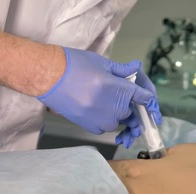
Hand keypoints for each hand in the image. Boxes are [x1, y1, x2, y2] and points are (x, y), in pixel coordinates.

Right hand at [36, 47, 161, 143]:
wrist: (47, 76)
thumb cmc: (74, 65)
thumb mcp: (101, 63)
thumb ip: (122, 70)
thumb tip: (137, 67)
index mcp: (119, 91)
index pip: (143, 98)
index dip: (147, 98)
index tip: (147, 99)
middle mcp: (113, 110)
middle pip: (131, 110)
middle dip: (128, 102)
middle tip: (116, 91)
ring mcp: (101, 121)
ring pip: (118, 119)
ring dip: (116, 111)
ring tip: (102, 97)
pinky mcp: (90, 128)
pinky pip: (105, 125)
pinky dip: (104, 118)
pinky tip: (94, 105)